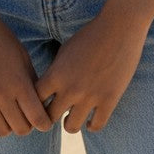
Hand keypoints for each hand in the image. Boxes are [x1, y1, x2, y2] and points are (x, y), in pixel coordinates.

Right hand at [0, 4, 52, 136]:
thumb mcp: (22, 55)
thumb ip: (31, 79)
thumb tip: (39, 102)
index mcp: (19, 82)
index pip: (38, 119)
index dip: (44, 124)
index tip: (44, 121)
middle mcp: (2, 94)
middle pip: (20, 129)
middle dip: (27, 126)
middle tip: (26, 117)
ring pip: (0, 131)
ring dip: (8, 127)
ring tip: (8, 116)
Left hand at [34, 10, 148, 133]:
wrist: (119, 27)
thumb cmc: (90, 34)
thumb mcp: (65, 50)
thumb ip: (55, 71)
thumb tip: (47, 89)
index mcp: (56, 74)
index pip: (34, 100)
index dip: (35, 103)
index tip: (39, 103)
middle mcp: (70, 89)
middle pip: (48, 117)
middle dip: (49, 116)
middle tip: (54, 114)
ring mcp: (90, 97)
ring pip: (71, 127)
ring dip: (69, 123)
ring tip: (72, 118)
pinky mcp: (109, 100)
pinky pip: (96, 126)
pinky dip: (91, 126)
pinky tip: (90, 121)